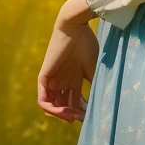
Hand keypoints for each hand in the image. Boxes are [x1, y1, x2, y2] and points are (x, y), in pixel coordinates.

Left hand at [37, 0, 98, 122]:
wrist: (75, 27)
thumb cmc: (87, 45)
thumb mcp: (94, 71)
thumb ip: (94, 88)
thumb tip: (101, 107)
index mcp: (74, 78)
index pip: (74, 101)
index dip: (81, 111)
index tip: (90, 115)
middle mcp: (62, 80)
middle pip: (63, 105)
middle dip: (72, 114)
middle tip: (82, 117)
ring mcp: (53, 79)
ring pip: (53, 105)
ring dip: (62, 114)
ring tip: (72, 115)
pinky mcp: (44, 77)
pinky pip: (42, 99)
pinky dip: (51, 109)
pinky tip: (62, 112)